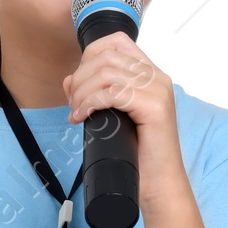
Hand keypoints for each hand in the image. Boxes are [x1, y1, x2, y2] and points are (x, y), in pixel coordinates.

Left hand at [63, 39, 184, 196]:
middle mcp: (157, 77)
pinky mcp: (155, 106)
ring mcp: (158, 90)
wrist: (159, 184)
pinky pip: (113, 92)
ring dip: (83, 91)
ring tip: (76, 112)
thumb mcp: (112, 118)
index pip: (117, 42)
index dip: (90, 55)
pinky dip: (90, 102)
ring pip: (107, 72)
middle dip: (81, 77)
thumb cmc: (138, 155)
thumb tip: (69, 80)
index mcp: (151, 75)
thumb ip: (95, 95)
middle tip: (73, 103)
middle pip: (107, 56)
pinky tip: (82, 117)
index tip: (79, 82)